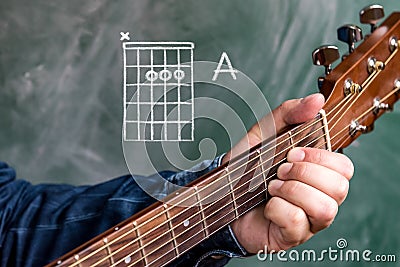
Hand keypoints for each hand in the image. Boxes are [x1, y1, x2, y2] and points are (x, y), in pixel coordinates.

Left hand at [225, 93, 353, 252]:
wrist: (220, 195)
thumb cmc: (248, 167)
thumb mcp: (264, 133)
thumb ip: (289, 114)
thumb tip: (317, 100)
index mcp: (317, 173)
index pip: (344, 167)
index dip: (321, 158)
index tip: (292, 151)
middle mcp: (319, 197)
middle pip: (339, 187)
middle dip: (305, 173)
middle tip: (280, 169)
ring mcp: (308, 220)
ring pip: (325, 209)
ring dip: (293, 191)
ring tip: (272, 186)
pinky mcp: (292, 236)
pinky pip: (298, 223)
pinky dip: (278, 208)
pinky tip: (267, 204)